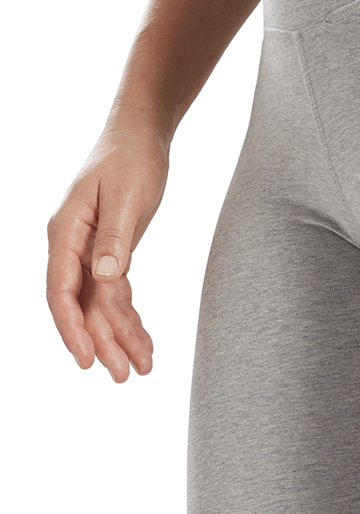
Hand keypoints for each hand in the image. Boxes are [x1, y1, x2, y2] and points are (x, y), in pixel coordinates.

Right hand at [46, 120, 169, 382]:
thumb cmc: (131, 159)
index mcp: (65, 233)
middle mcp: (72, 246)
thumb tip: (105, 276)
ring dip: (119, 335)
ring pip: (101, 304)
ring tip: (141, 368)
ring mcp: (91, 250)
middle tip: (122, 377)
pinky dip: (130, 316)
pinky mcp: (111, 251)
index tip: (86, 359)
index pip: (60, 291)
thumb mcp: (126, 196)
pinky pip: (117, 292)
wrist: (141, 136)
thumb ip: (114, 238)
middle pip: (82, 305)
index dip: (72, 328)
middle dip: (102, 342)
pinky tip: (144, 340)